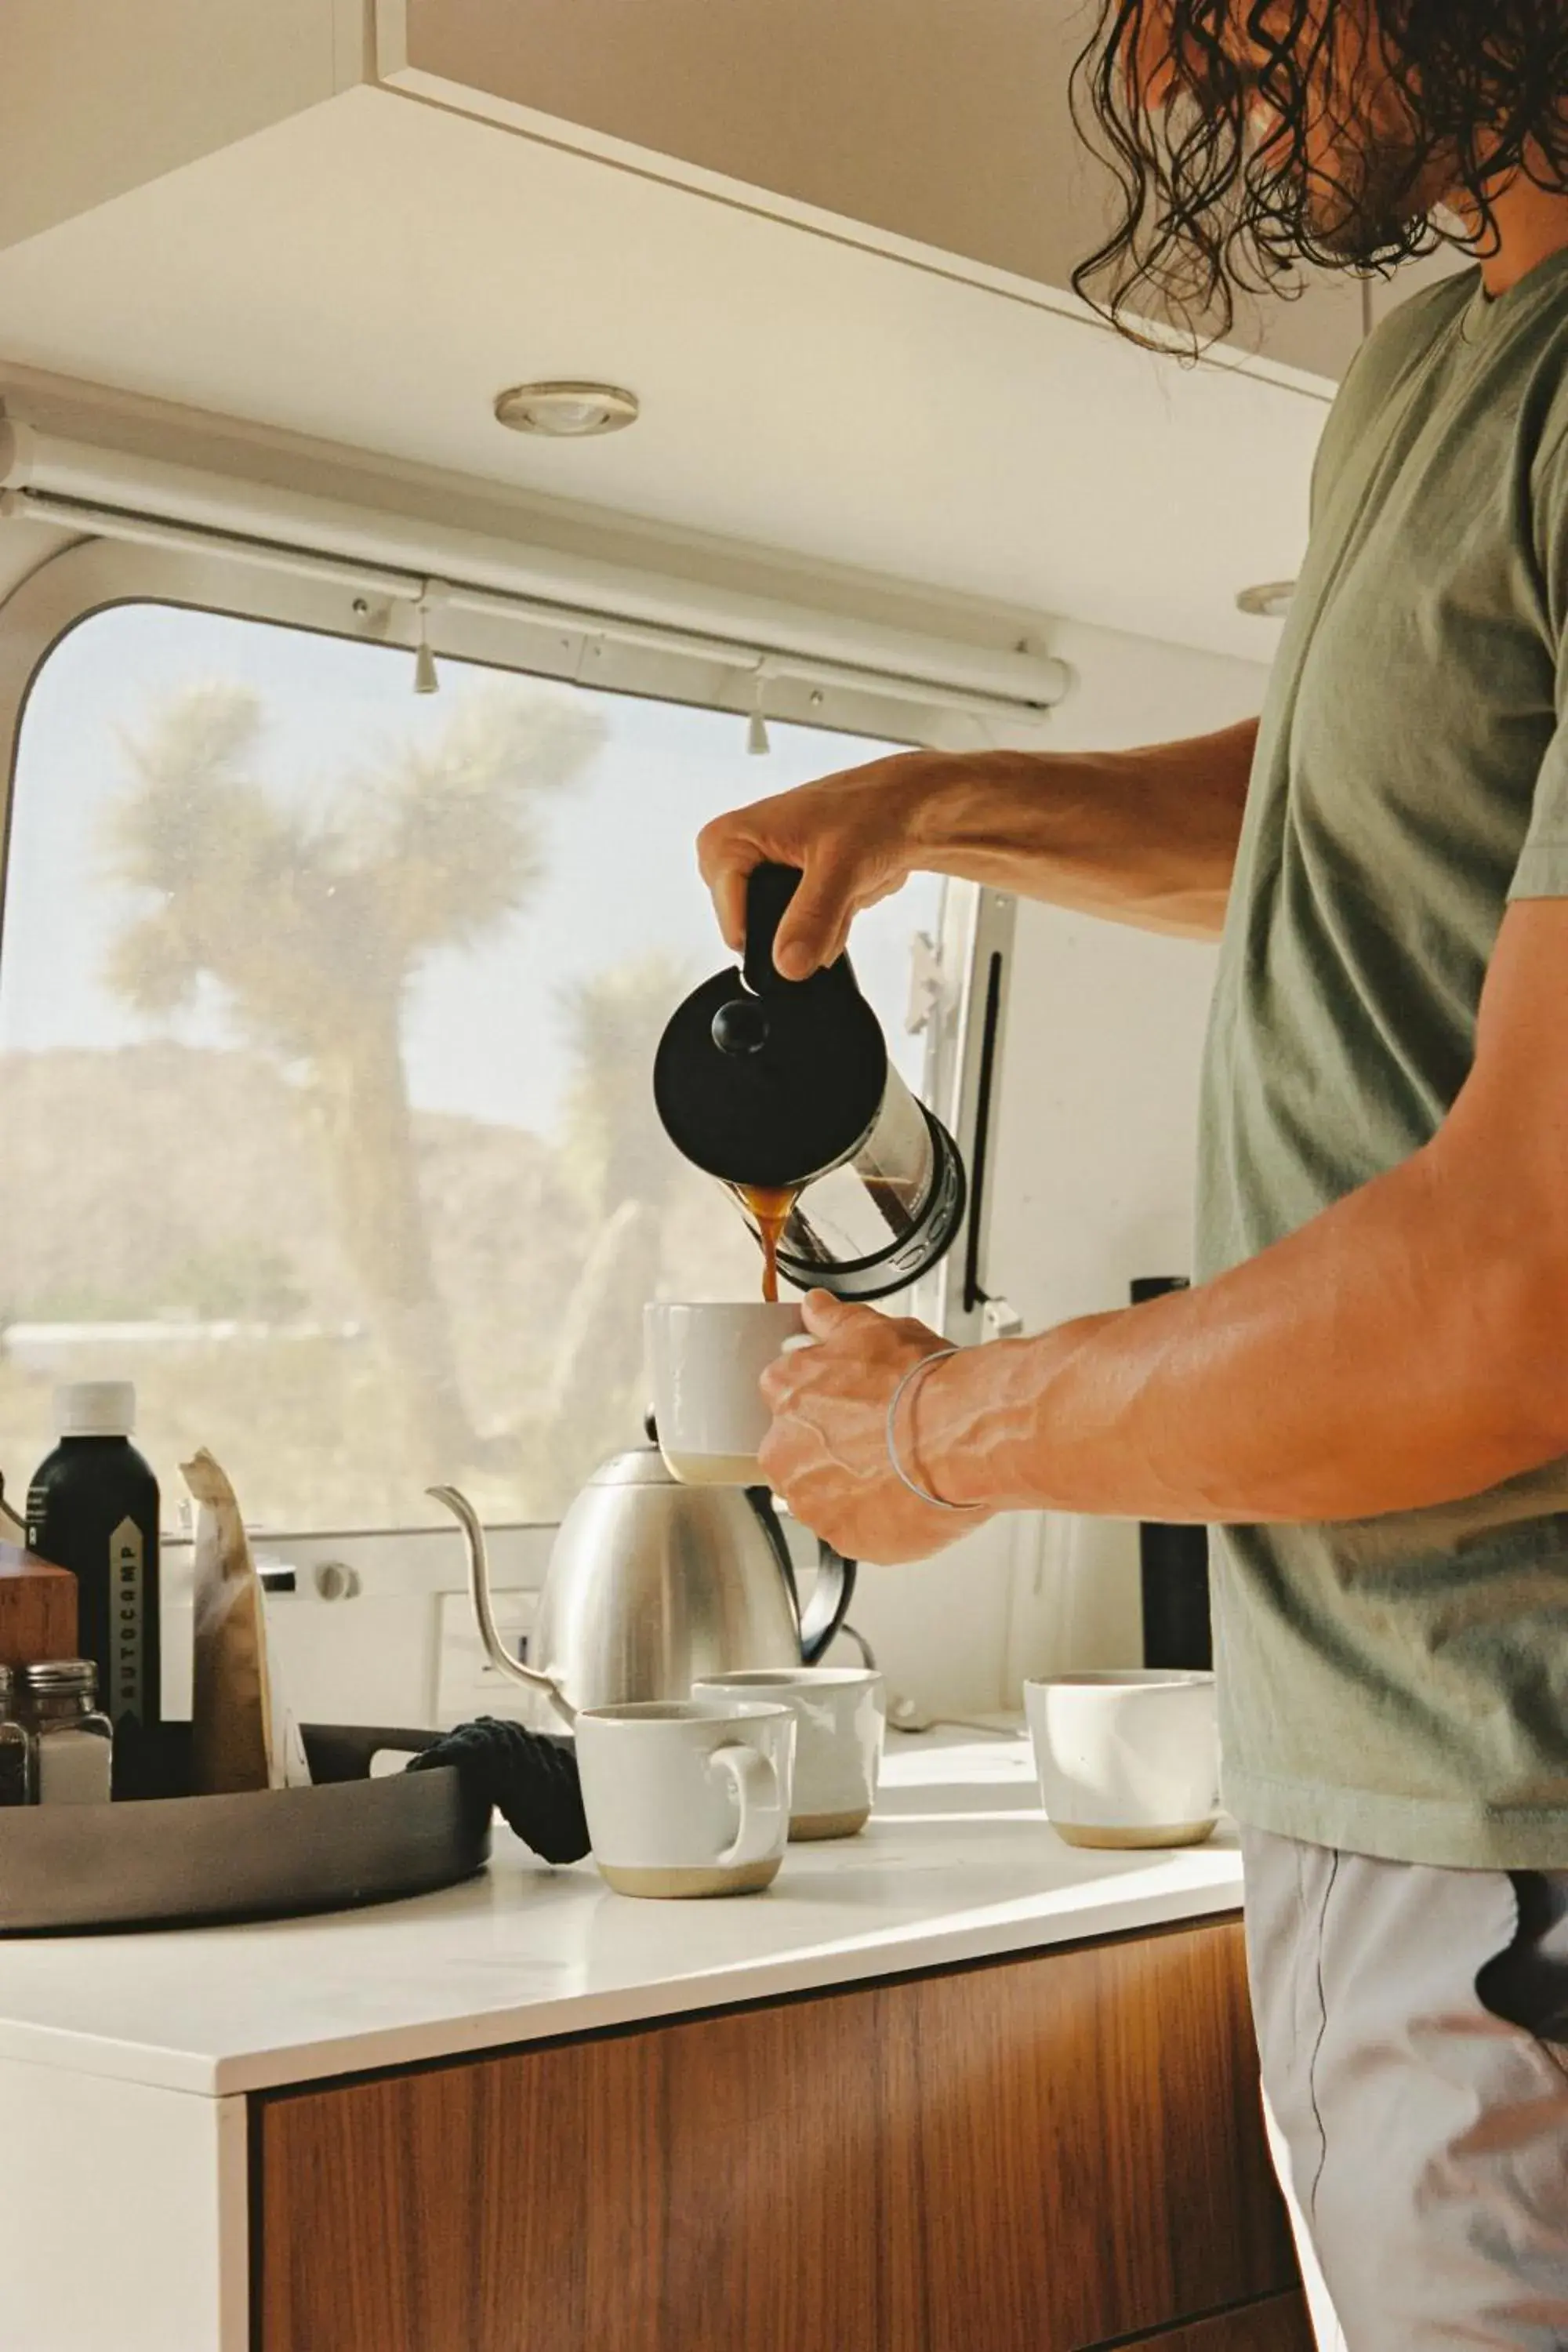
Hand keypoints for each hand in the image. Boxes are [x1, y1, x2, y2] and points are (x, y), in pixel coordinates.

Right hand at [696, 750, 942, 980]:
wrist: (909, 807)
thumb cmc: (873, 810)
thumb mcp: (840, 867)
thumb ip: (812, 919)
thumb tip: (787, 966)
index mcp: (729, 840)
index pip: (731, 918)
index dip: (770, 933)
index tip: (805, 926)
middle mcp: (739, 860)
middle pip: (756, 932)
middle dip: (804, 929)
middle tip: (836, 895)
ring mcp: (765, 877)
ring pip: (784, 939)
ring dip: (825, 927)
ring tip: (846, 889)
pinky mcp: (790, 892)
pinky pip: (803, 935)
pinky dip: (832, 925)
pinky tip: (848, 895)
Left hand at [758, 1292, 989, 1563]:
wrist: (963, 1435)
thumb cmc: (922, 1386)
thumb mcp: (873, 1330)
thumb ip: (833, 1321)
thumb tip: (817, 1309)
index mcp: (787, 1394)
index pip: (785, 1398)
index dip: (822, 1403)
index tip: (848, 1406)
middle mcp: (786, 1451)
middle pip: (797, 1454)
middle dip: (831, 1450)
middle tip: (878, 1441)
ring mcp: (813, 1501)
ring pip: (823, 1497)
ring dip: (851, 1488)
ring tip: (897, 1471)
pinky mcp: (845, 1540)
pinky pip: (853, 1532)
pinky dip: (876, 1521)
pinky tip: (905, 1499)